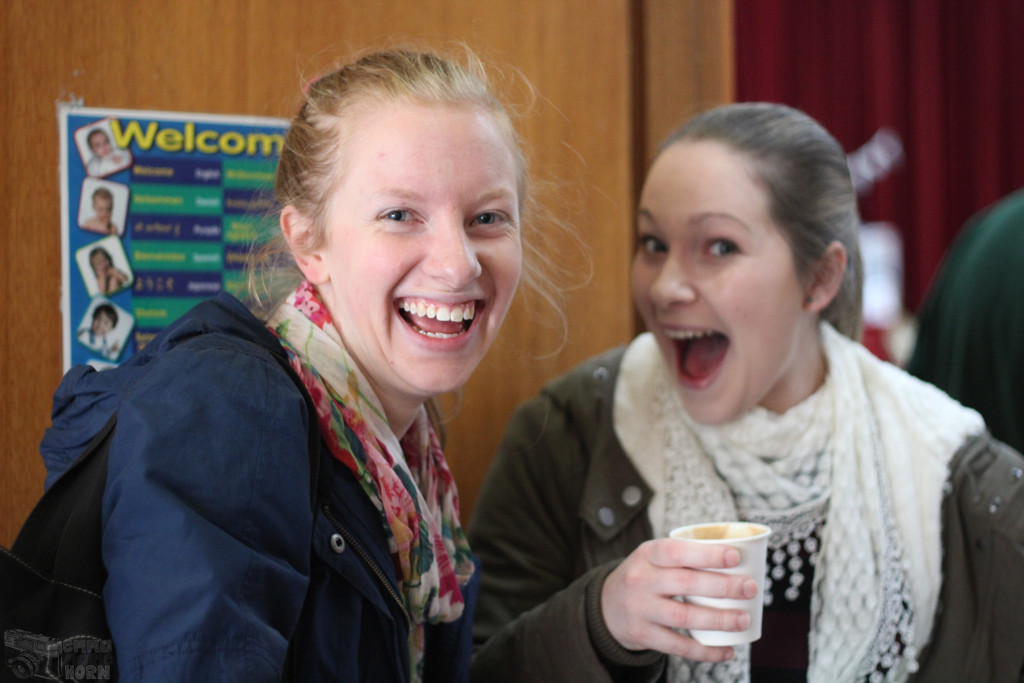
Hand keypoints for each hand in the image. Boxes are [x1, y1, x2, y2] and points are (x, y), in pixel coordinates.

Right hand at [600, 537, 758, 661]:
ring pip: (684, 616)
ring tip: (744, 619)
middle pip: (686, 584)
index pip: (676, 551)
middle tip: (750, 588)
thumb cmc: (644, 577)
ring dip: (718, 619)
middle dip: (723, 586)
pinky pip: (677, 646)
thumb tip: (739, 562)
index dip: (707, 554)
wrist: (605, 605)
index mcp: (647, 554)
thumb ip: (684, 557)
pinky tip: (726, 651)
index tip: (735, 557)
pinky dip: (705, 651)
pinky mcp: (642, 634)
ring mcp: (639, 609)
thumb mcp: (653, 558)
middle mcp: (640, 580)